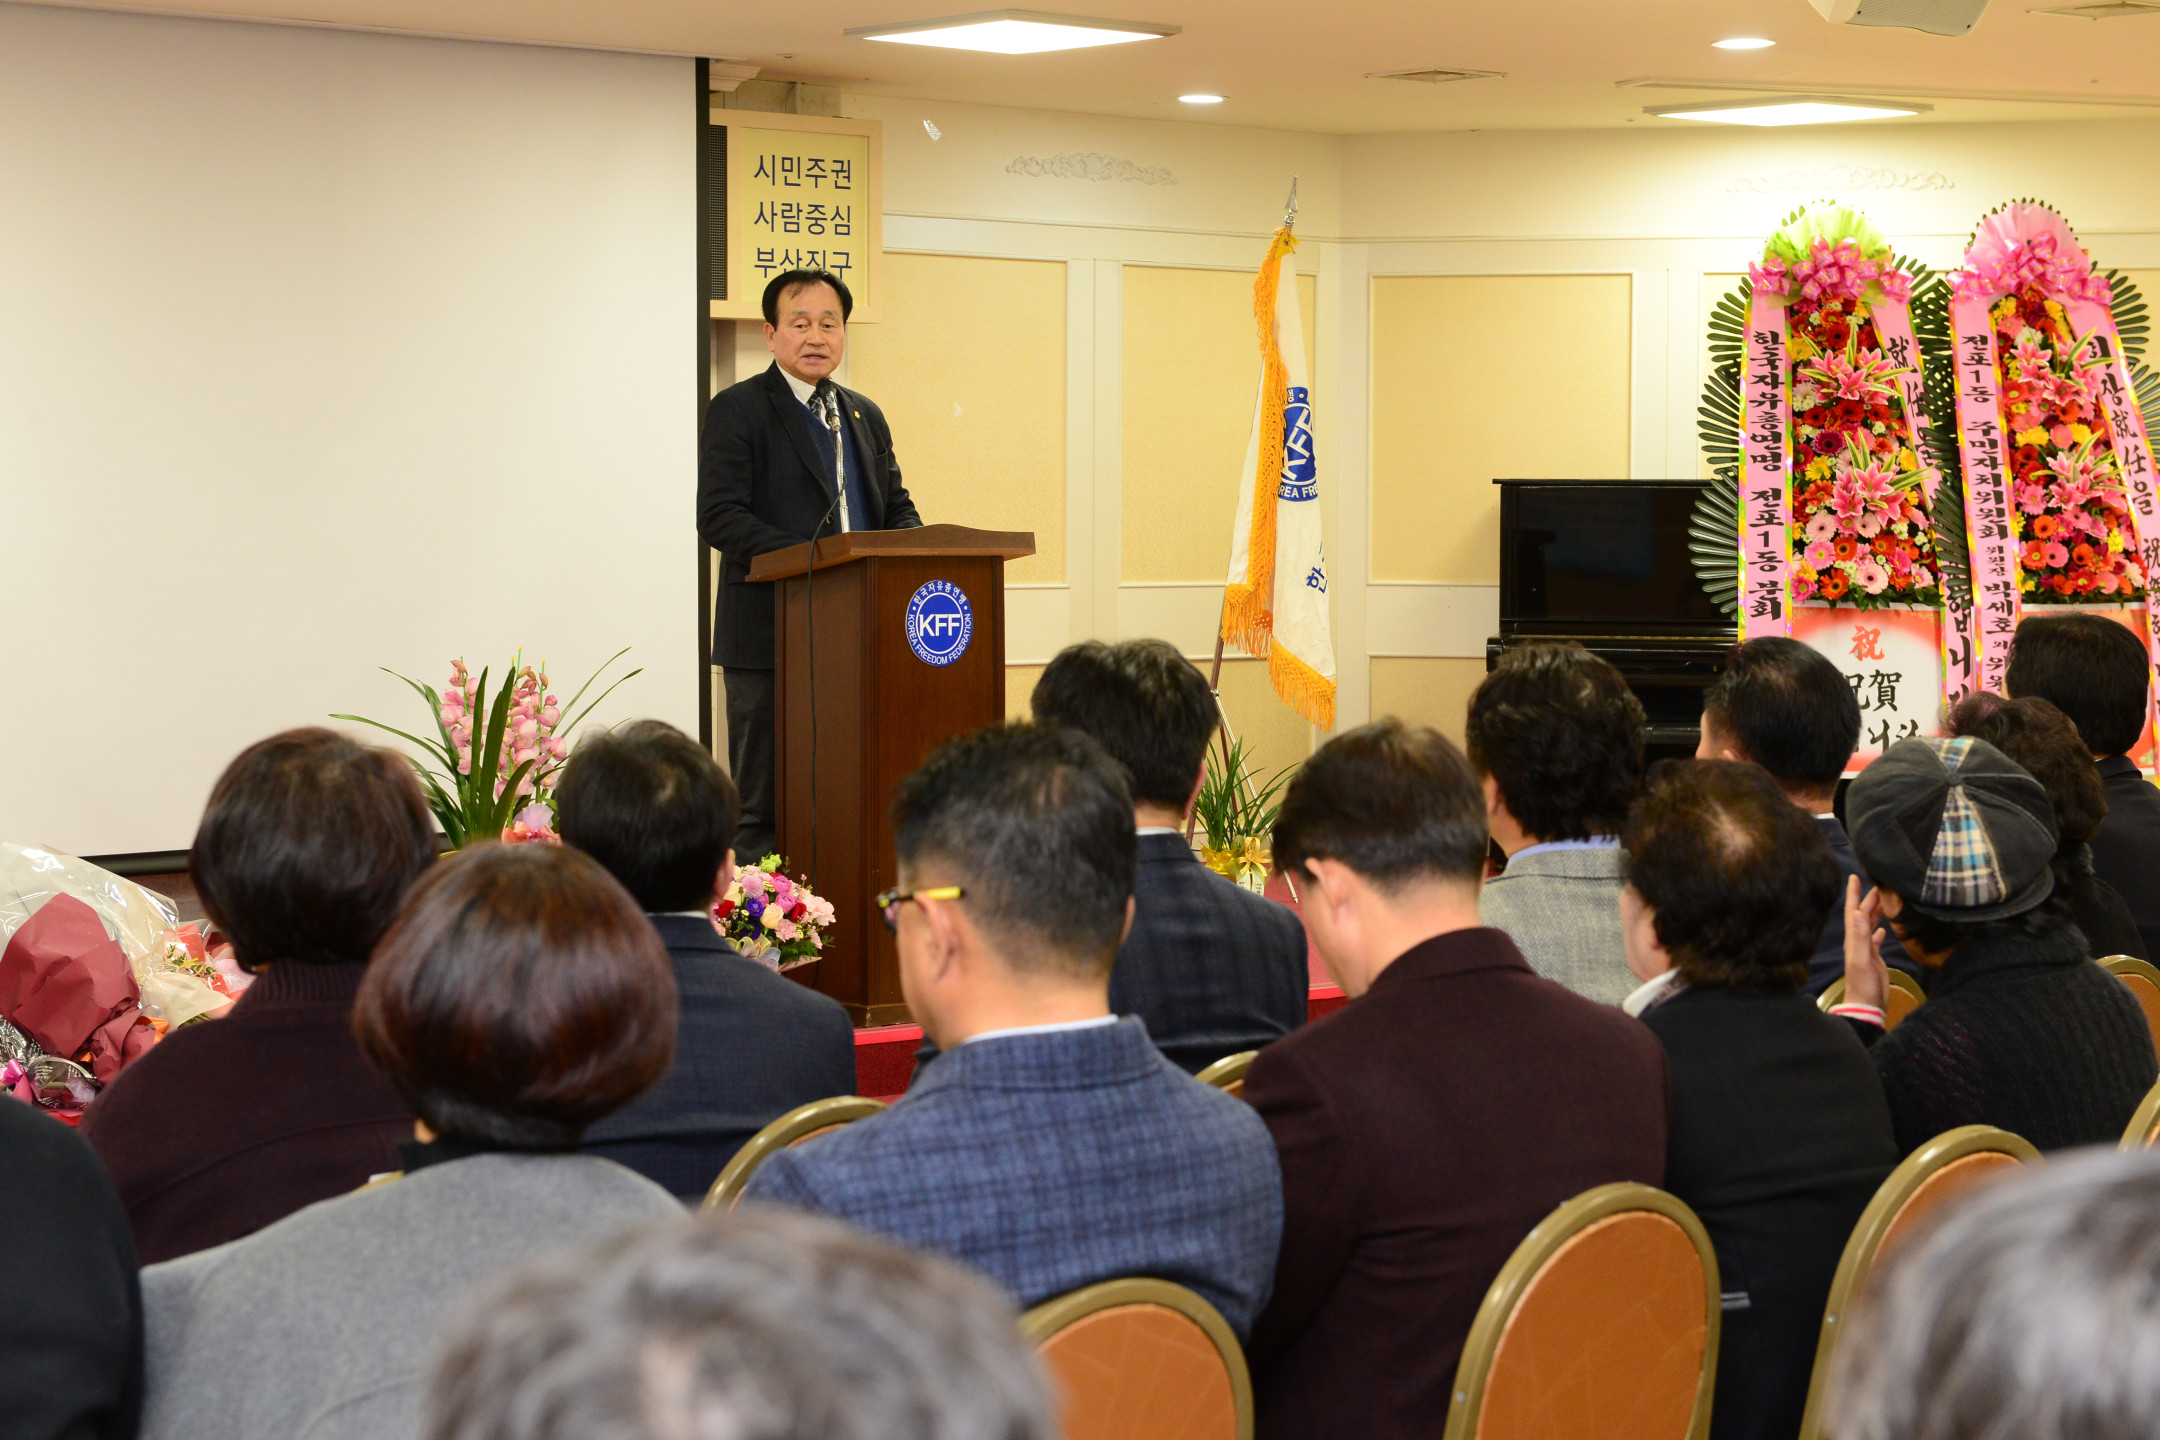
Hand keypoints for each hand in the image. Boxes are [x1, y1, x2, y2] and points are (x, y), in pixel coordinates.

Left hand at [1842, 875, 1888, 1010]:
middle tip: (1879, 884)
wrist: (1866, 1006)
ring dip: (1874, 912)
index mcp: (1853, 939)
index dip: (1853, 894)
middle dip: (1868, 899)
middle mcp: (1857, 942)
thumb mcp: (1863, 960)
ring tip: (1884, 899)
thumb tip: (1859, 913)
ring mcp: (1865, 950)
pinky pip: (1875, 940)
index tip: (1854, 877)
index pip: (1853, 911)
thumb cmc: (1864, 985)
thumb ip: (1861, 938)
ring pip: (1869, 925)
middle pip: (1862, 915)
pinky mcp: (1873, 959)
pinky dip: (1879, 931)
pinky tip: (1884, 928)